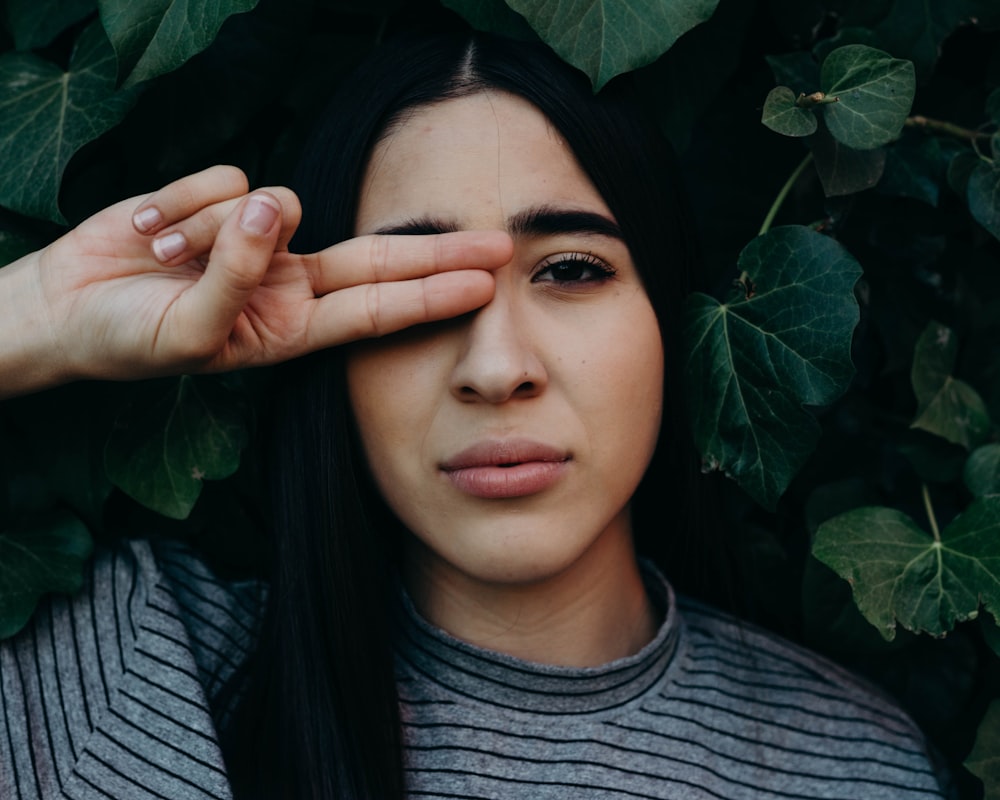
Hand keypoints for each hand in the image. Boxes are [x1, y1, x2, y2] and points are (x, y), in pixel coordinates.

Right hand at [1, 166, 511, 395]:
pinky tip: (150, 233)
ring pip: (272, 204)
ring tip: (162, 263)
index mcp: (292, 326)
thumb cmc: (129, 338)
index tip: (486, 285)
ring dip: (210, 232)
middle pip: (376, 256)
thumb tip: (274, 207)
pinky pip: (225, 178)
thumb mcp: (188, 332)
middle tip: (500, 244)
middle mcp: (288, 280)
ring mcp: (259, 237)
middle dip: (438, 250)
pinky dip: (180, 204)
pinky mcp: (223, 197)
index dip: (432, 295)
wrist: (67, 308)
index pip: (377, 309)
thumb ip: (236, 276)